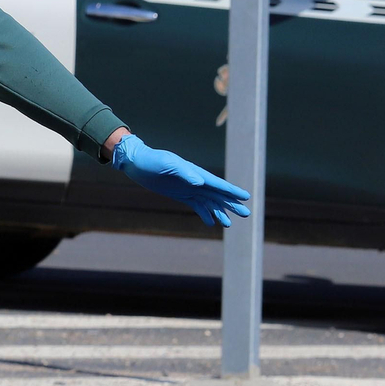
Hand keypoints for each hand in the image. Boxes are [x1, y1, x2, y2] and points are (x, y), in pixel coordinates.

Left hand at [111, 133, 250, 227]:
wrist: (138, 163)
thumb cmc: (153, 160)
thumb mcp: (168, 164)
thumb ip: (184, 172)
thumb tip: (200, 182)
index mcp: (196, 173)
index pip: (218, 184)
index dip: (232, 191)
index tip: (246, 197)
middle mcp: (196, 181)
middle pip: (218, 195)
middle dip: (232, 204)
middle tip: (246, 214)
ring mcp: (189, 188)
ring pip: (209, 202)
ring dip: (220, 212)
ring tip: (229, 224)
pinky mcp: (181, 195)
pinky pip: (197, 206)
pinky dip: (205, 214)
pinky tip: (211, 223)